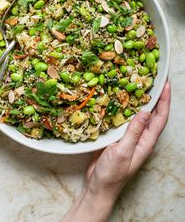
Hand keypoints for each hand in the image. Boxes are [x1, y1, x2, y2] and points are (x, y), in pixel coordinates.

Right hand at [62, 82, 170, 221]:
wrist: (98, 187)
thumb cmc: (112, 174)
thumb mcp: (123, 151)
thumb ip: (134, 132)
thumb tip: (145, 112)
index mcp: (146, 142)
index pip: (160, 118)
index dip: (164, 101)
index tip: (165, 84)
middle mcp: (141, 138)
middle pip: (153, 114)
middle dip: (156, 97)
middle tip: (153, 79)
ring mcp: (130, 137)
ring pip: (139, 115)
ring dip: (141, 100)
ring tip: (139, 84)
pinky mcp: (119, 137)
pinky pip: (126, 119)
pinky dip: (126, 108)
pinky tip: (120, 100)